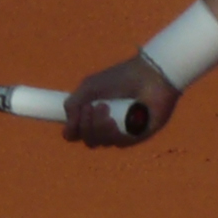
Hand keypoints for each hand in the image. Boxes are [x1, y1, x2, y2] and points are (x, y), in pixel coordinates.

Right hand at [64, 54, 179, 148]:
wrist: (149, 75)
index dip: (72, 129)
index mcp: (95, 115)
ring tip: (105, 107)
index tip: (74, 116)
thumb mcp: (89, 87)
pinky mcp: (137, 135)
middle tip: (93, 106)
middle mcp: (107, 126)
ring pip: (101, 142)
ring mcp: (122, 132)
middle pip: (87, 139)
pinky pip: (119, 143)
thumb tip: (68, 129)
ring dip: (98, 126)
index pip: (77, 133)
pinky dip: (112, 132)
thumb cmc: (121, 78)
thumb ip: (72, 105)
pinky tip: (113, 119)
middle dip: (85, 125)